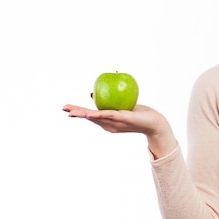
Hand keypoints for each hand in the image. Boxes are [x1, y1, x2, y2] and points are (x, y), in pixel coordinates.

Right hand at [62, 101, 176, 158]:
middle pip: (90, 118)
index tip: (66, 109)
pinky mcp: (123, 119)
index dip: (78, 112)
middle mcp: (109, 125)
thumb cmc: (139, 114)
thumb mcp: (121, 106)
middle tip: (63, 108)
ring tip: (71, 112)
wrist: (155, 122)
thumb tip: (91, 94)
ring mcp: (116, 123)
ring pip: (96, 118)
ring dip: (83, 114)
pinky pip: (109, 115)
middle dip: (76, 113)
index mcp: (108, 122)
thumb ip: (108, 101)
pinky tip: (90, 113)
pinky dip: (98, 114)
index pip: (90, 116)